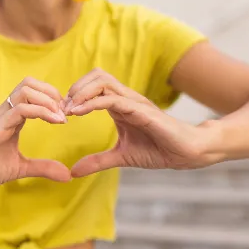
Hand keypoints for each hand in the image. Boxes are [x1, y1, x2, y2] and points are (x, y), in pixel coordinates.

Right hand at [0, 77, 71, 191]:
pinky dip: (42, 112)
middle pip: (29, 83)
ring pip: (25, 90)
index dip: (52, 98)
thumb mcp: (20, 168)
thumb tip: (67, 175)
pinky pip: (20, 110)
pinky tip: (54, 122)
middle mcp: (5, 112)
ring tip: (61, 117)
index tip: (66, 115)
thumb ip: (43, 167)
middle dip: (51, 92)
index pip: (32, 91)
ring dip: (48, 100)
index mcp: (11, 117)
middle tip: (65, 112)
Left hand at [64, 68, 223, 177]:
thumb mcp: (121, 156)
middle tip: (62, 108)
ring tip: (68, 110)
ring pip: (103, 82)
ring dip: (81, 93)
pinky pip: (113, 100)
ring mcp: (134, 102)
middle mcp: (126, 99)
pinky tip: (79, 113)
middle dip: (75, 88)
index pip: (94, 85)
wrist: (188, 153)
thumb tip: (73, 172)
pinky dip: (93, 103)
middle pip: (96, 76)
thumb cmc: (159, 150)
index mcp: (121, 105)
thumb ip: (98, 161)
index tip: (60, 112)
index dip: (75, 95)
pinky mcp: (142, 111)